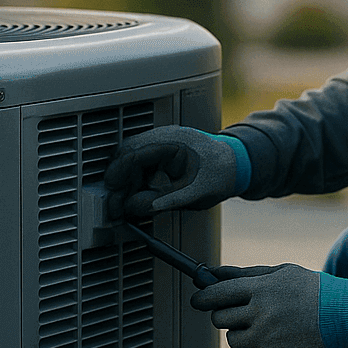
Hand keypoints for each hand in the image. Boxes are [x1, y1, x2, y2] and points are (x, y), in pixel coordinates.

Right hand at [104, 126, 240, 215]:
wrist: (236, 166)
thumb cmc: (222, 173)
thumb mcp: (197, 192)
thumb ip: (168, 200)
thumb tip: (138, 207)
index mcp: (173, 141)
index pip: (135, 152)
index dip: (119, 172)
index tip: (111, 190)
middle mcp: (163, 139)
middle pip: (129, 157)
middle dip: (119, 182)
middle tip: (114, 206)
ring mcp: (161, 146)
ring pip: (132, 163)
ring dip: (126, 184)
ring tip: (122, 207)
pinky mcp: (161, 157)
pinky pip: (141, 167)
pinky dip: (136, 183)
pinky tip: (134, 200)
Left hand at [191, 264, 343, 347]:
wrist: (347, 316)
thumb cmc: (313, 290)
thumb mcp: (281, 273)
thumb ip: (245, 274)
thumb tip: (212, 272)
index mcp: (259, 288)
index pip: (217, 293)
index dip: (203, 298)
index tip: (198, 301)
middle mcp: (258, 313)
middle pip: (220, 319)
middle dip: (226, 316)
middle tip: (243, 313)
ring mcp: (264, 337)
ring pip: (233, 340)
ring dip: (243, 335)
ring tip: (268, 327)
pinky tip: (278, 342)